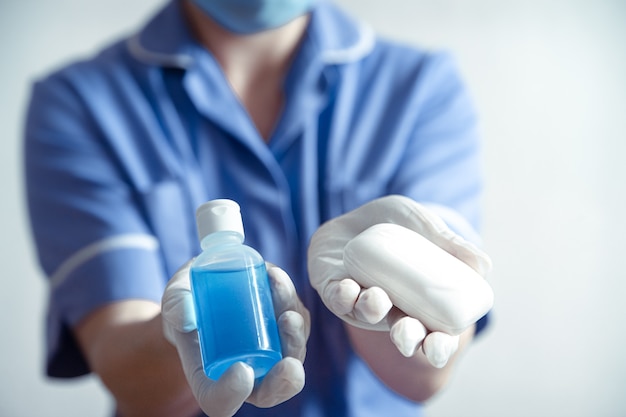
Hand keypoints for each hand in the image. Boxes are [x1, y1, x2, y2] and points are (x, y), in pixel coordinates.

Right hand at [162, 260, 309, 416]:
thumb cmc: (185, 303)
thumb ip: (175, 305)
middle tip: (289, 364)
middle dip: (285, 380)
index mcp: (210, 380)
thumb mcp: (174, 300)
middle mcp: (246, 372)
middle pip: (271, 389)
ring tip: (286, 311)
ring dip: (295, 336)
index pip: (220, 402)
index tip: (241, 371)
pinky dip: (291, 304)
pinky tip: (278, 281)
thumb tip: (188, 316)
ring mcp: (270, 351)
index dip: (231, 394)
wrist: (208, 286)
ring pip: (292, 353)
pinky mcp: (284, 326)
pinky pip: (296, 320)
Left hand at [307, 195, 492, 367]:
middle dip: (405, 338)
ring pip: (366, 316)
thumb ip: (450, 243)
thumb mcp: (425, 226)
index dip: (437, 346)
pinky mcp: (332, 289)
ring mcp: (359, 301)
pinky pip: (336, 299)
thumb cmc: (397, 223)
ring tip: (377, 298)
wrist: (356, 213)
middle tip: (408, 334)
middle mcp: (390, 308)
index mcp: (418, 302)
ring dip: (372, 311)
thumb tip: (485, 265)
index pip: (432, 333)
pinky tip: (348, 287)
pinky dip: (342, 296)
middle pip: (401, 333)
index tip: (439, 348)